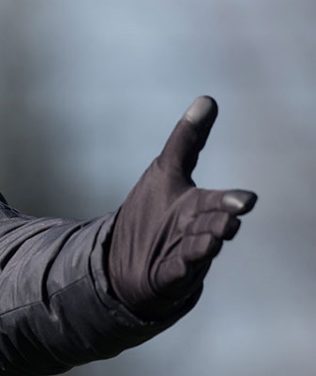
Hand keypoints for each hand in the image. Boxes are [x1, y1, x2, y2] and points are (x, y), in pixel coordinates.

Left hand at [108, 96, 256, 316]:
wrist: (128, 257)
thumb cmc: (153, 212)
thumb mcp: (166, 171)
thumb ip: (187, 140)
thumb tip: (207, 99)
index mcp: (198, 206)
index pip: (218, 200)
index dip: (231, 200)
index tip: (248, 199)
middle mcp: (197, 231)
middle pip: (212, 225)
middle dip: (222, 221)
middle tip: (231, 219)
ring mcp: (184, 255)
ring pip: (199, 250)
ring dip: (205, 244)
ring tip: (213, 238)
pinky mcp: (168, 276)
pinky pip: (177, 272)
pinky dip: (182, 268)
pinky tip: (185, 263)